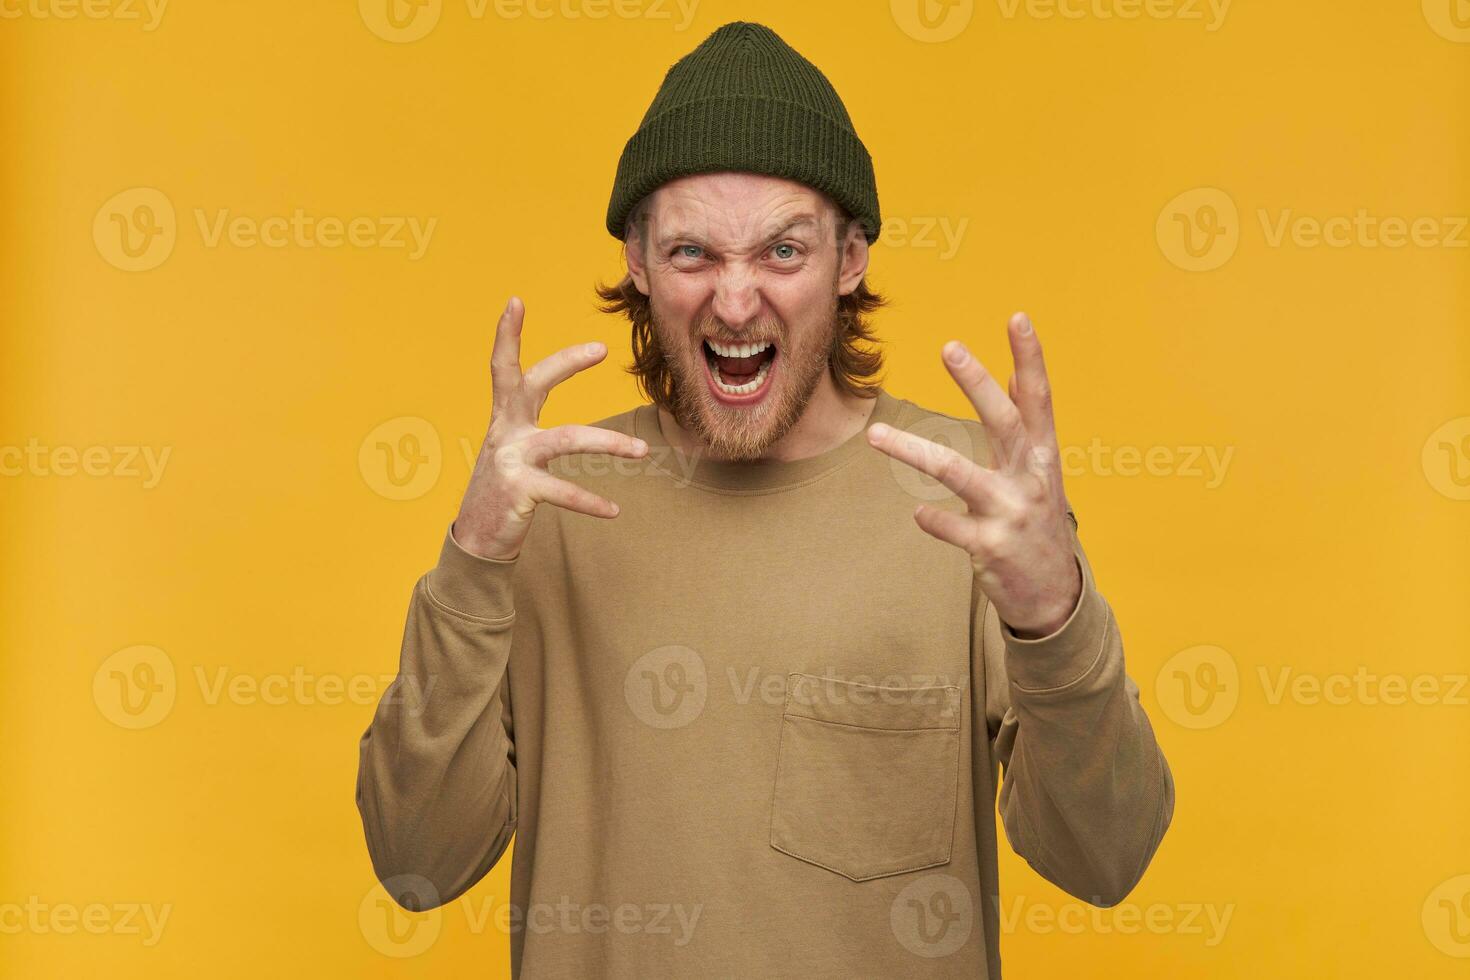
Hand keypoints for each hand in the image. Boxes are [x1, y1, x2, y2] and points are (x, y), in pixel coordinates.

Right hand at [453, 297, 648, 560]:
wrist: (476, 539)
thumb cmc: (503, 491)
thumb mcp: (514, 453)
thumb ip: (536, 432)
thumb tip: (578, 428)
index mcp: (505, 419)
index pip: (504, 368)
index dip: (507, 334)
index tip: (514, 301)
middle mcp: (505, 433)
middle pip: (534, 386)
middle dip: (565, 363)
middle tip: (600, 348)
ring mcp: (510, 461)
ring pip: (566, 440)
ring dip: (608, 443)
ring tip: (642, 451)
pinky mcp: (518, 492)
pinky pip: (564, 493)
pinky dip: (591, 502)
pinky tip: (614, 510)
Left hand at [866, 312, 1081, 637]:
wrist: (1055, 596)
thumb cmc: (1039, 521)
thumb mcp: (1040, 472)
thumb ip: (1027, 426)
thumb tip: (1013, 372)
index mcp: (1043, 455)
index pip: (1039, 397)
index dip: (1031, 357)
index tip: (1018, 316)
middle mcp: (1031, 478)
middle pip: (1002, 421)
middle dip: (976, 383)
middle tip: (950, 346)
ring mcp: (1011, 512)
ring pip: (956, 472)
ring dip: (912, 449)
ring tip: (874, 435)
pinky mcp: (990, 547)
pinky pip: (947, 525)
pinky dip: (930, 518)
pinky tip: (918, 513)